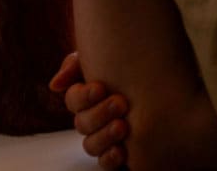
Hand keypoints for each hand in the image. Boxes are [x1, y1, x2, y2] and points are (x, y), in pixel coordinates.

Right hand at [50, 52, 129, 169]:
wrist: (161, 83)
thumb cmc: (127, 66)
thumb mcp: (102, 57)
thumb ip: (76, 64)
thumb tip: (55, 85)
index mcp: (85, 96)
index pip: (73, 100)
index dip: (83, 96)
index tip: (100, 87)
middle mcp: (91, 119)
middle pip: (82, 123)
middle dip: (100, 114)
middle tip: (121, 103)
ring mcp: (103, 138)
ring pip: (91, 145)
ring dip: (105, 136)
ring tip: (124, 125)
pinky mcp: (116, 154)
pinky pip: (105, 164)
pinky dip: (110, 158)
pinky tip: (123, 150)